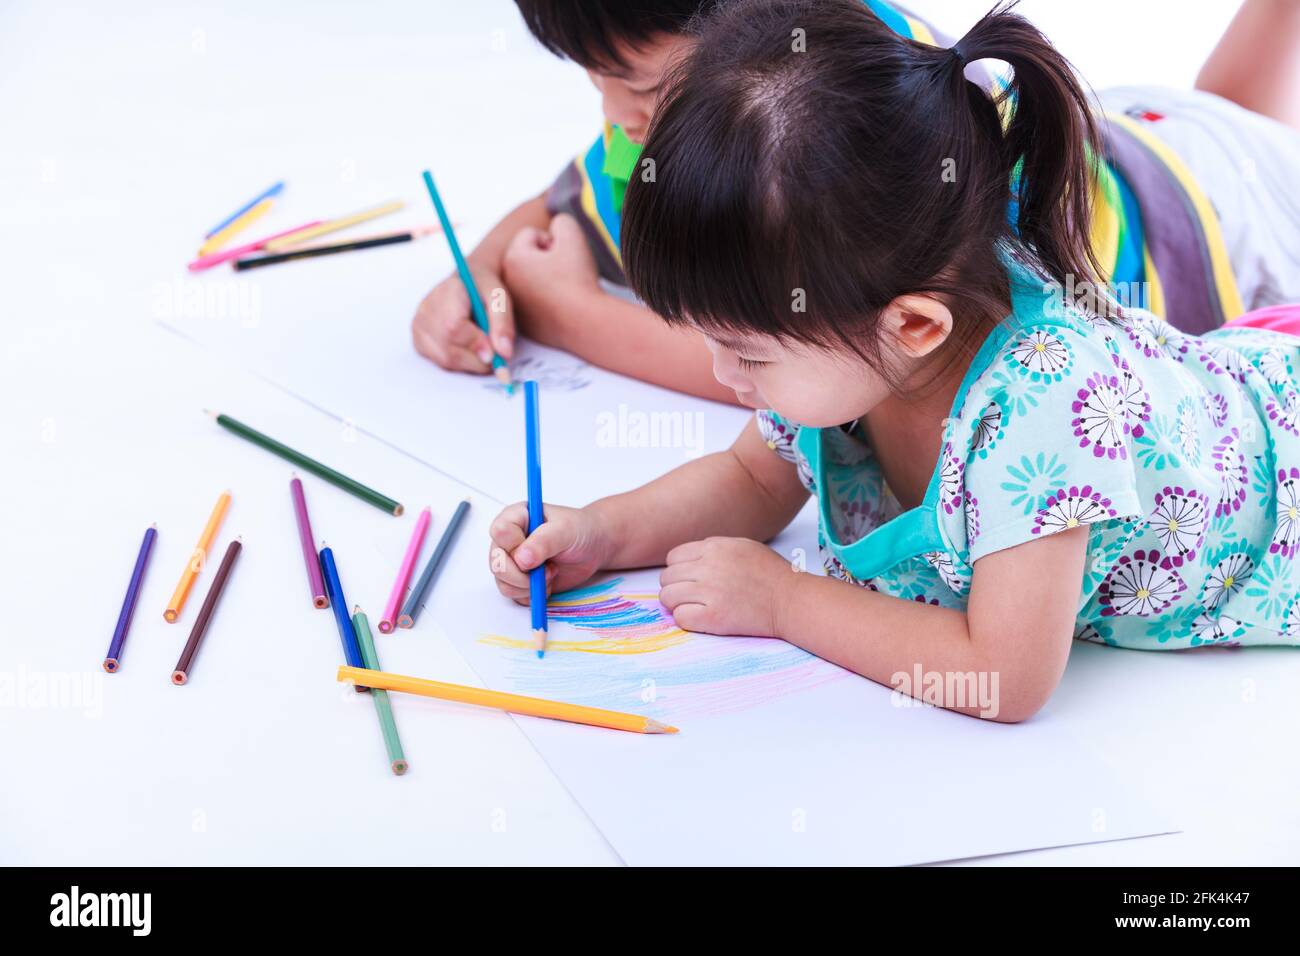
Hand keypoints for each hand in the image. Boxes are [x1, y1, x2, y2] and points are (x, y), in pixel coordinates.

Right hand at [411, 262, 514, 372]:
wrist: (467, 282)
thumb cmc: (484, 289)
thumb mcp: (500, 298)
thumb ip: (503, 324)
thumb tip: (504, 353)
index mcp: (446, 292)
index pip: (454, 327)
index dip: (475, 344)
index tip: (494, 354)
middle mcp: (426, 309)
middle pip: (449, 348)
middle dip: (478, 359)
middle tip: (495, 354)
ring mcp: (419, 326)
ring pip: (447, 360)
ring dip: (471, 362)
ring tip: (483, 346)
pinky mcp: (419, 341)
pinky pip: (442, 363)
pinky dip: (461, 362)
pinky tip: (468, 347)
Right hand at [488, 502, 612, 604]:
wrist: (593, 548)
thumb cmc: (580, 531)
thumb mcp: (566, 530)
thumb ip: (543, 541)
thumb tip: (521, 559)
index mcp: (515, 517)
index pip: (500, 532)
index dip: (516, 546)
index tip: (536, 552)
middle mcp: (509, 539)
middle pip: (497, 562)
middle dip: (523, 574)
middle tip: (549, 570)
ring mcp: (511, 561)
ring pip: (503, 582)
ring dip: (528, 586)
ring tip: (551, 574)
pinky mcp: (518, 580)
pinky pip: (514, 595)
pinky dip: (531, 595)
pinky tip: (548, 584)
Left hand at [501, 213, 599, 343]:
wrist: (587, 323)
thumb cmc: (578, 279)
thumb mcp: (573, 235)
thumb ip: (560, 221)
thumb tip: (555, 229)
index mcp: (512, 259)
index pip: (530, 235)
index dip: (553, 241)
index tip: (564, 257)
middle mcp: (506, 284)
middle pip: (528, 257)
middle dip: (546, 259)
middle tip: (565, 272)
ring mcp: (515, 307)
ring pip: (531, 280)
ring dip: (546, 279)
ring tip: (565, 289)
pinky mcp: (526, 325)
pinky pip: (536, 303)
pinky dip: (547, 301)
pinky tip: (563, 306)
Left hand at [659, 537, 796, 637]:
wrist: (792, 600)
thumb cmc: (772, 576)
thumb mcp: (743, 547)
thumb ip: (714, 550)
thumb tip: (689, 561)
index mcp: (715, 547)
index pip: (673, 557)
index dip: (678, 570)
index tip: (689, 580)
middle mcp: (709, 566)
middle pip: (667, 577)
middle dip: (676, 588)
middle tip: (692, 598)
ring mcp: (710, 591)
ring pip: (668, 597)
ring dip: (677, 605)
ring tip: (695, 608)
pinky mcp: (713, 616)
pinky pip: (679, 617)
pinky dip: (686, 619)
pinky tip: (702, 619)